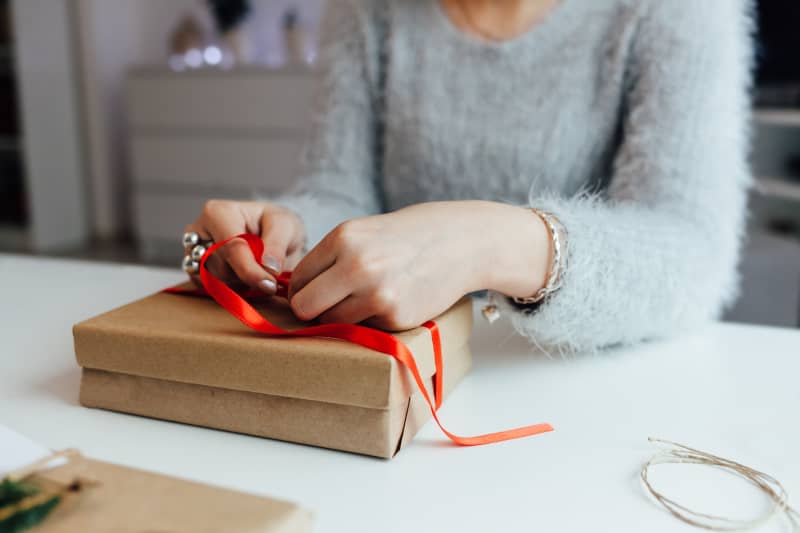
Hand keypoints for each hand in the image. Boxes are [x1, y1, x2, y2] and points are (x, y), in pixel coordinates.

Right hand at [184, 200, 305, 293]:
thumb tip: (269, 268)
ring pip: (213, 283)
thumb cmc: (274, 224)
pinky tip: (241, 277)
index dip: (250, 271)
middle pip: (221, 269)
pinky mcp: (193, 272)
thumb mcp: (285, 225)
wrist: (268, 233)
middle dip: (247, 276)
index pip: (231, 248)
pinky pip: (209, 291)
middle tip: (267, 269)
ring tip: (253, 268)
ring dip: (239, 284)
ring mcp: (192, 253)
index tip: (270, 285)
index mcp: (217, 213)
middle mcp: (198, 232)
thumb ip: (277, 244)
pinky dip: (229, 291)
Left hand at [288, 201, 549, 329]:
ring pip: (332, 322)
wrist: (461, 243)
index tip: (315, 291)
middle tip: (329, 305)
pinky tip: (391, 301)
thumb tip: (291, 292)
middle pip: (305, 307)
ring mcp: (377, 293)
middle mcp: (356, 265)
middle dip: (312, 310)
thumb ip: (330, 258)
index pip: (297, 279)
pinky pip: (365, 328)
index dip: (302, 289)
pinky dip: (372, 320)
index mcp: (343, 238)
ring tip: (364, 300)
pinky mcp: (396, 316)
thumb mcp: (363, 232)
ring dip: (341, 318)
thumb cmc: (406, 237)